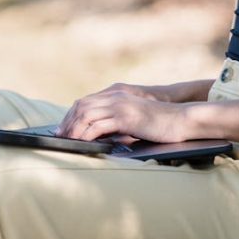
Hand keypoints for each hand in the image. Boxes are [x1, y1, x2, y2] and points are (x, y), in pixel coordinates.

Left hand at [56, 83, 189, 143]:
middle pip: (81, 106)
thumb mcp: (133, 120)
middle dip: (68, 123)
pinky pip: (99, 126)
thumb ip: (116, 123)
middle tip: (59, 138)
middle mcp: (115, 96)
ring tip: (67, 143)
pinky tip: (83, 144)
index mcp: (116, 94)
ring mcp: (120, 105)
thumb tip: (98, 137)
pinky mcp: (125, 118)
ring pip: (86, 115)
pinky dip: (87, 135)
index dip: (70, 115)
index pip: (84, 102)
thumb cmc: (158, 123)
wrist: (179, 119)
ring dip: (74, 130)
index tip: (61, 129)